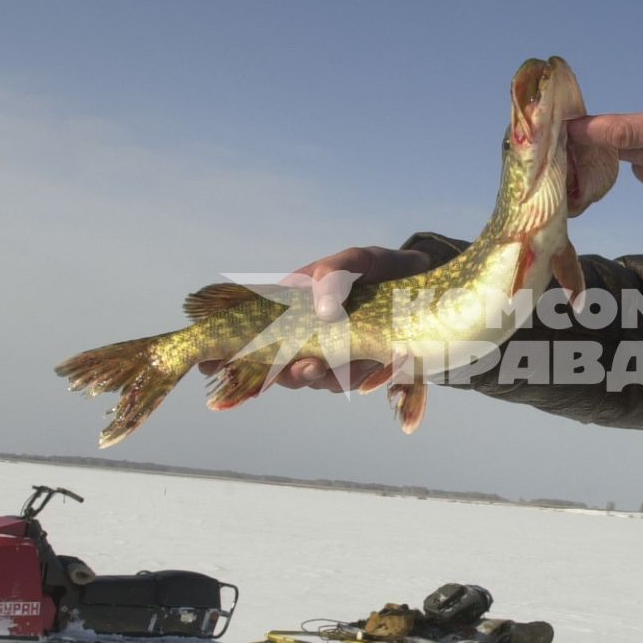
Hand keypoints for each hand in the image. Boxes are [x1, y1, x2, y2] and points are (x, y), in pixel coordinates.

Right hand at [195, 245, 433, 389]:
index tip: (213, 364)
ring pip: (315, 378)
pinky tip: (374, 371)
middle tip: (303, 367)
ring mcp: (335, 355)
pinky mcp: (362, 369)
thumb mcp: (360, 260)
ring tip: (334, 367)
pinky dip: (358, 379)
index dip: (230, 352)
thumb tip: (321, 306)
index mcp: (296, 307)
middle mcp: (310, 335)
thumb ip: (336, 271)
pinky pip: (351, 382)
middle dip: (283, 373)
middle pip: (280, 366)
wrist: (430, 287)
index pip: (254, 332)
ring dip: (321, 377)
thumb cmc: (384, 268)